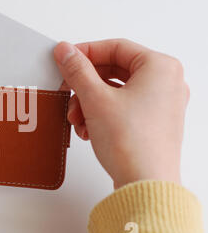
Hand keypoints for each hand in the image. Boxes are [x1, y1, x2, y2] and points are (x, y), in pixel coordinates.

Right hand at [54, 39, 188, 188]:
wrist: (145, 186)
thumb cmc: (132, 144)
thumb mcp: (95, 99)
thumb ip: (77, 70)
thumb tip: (66, 51)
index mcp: (160, 68)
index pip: (115, 47)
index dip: (85, 52)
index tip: (65, 59)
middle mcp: (166, 83)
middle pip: (114, 70)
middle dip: (85, 85)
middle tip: (67, 90)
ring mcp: (161, 104)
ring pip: (115, 91)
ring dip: (89, 102)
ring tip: (76, 118)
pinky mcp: (153, 122)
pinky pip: (121, 107)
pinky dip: (100, 114)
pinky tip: (87, 129)